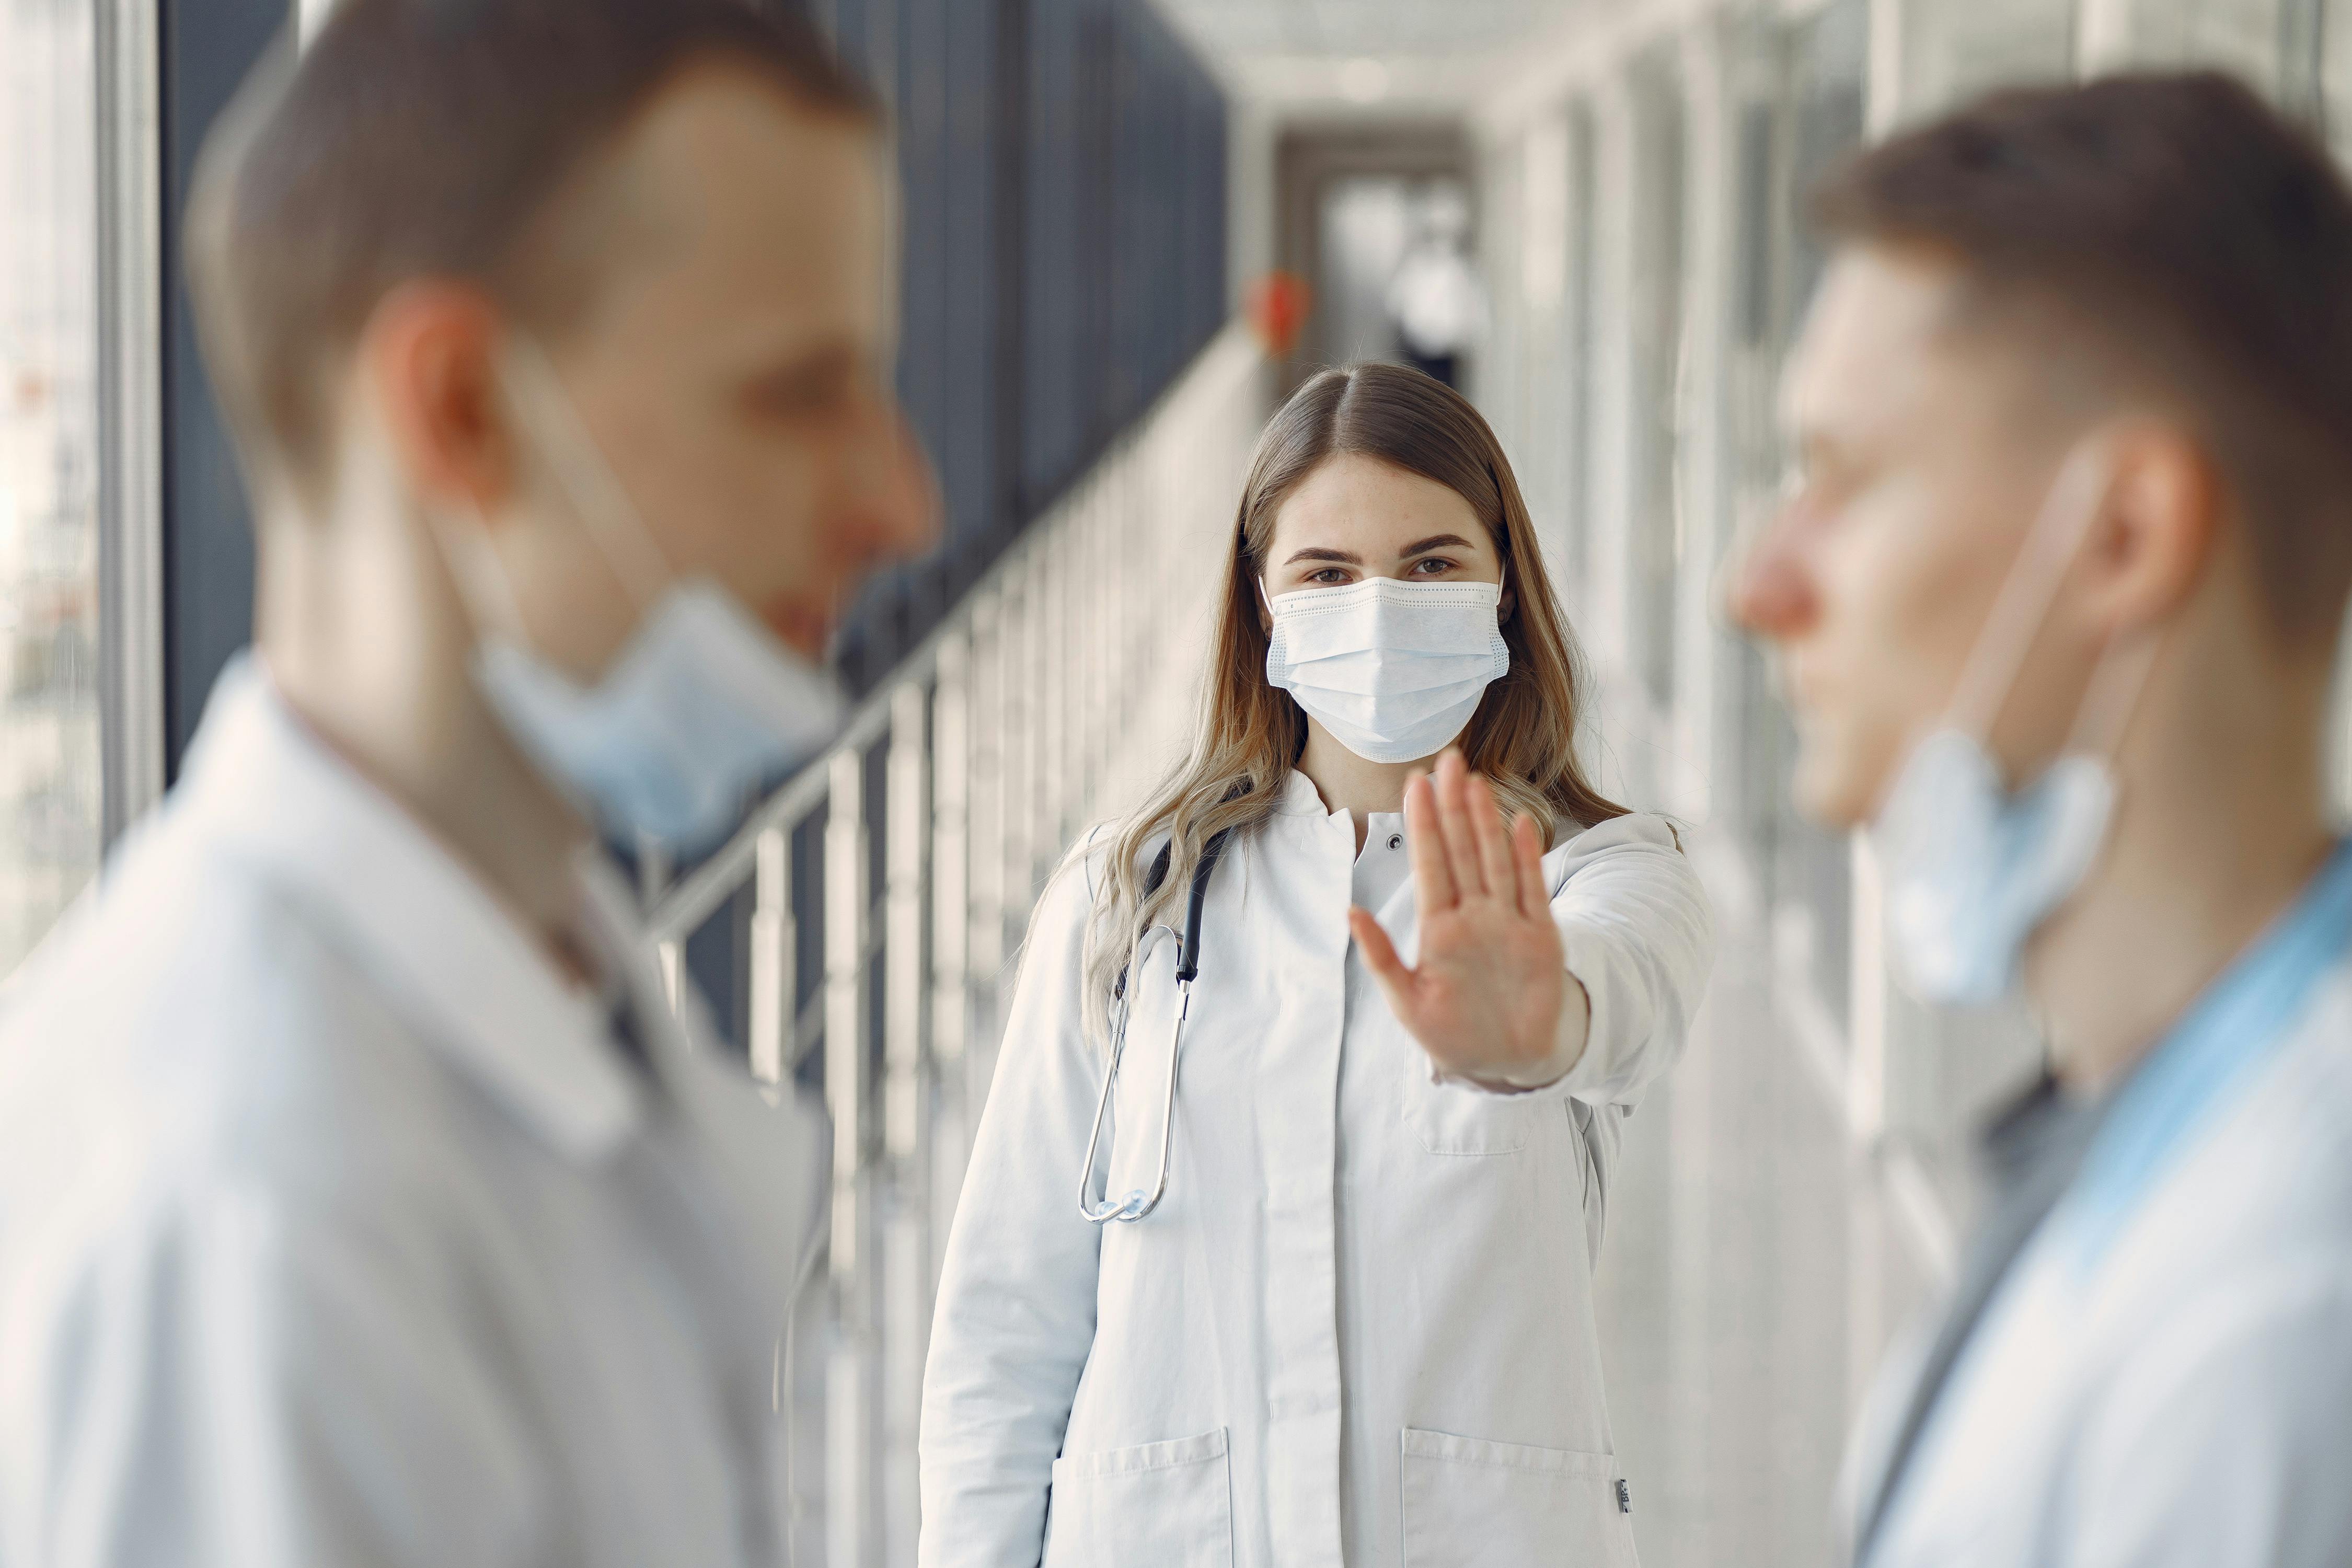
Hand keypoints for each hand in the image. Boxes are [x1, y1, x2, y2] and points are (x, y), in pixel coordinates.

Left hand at [1347, 751, 1588, 1090]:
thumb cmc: (1453, 1033)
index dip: (1424, 825)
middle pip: (1462, 851)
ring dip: (1485, 823)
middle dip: (1453, 807)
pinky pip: (1532, 890)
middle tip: (1446, 760)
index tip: (1415, 784)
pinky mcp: (1540, 936)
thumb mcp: (1407, 1002)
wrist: (1507, 1061)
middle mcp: (1474, 916)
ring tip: (1475, 783)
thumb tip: (1349, 913)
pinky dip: (1527, 858)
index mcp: (1439, 928)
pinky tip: (1519, 824)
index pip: (1430, 864)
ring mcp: (1508, 922)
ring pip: (1495, 860)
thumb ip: (1381, 958)